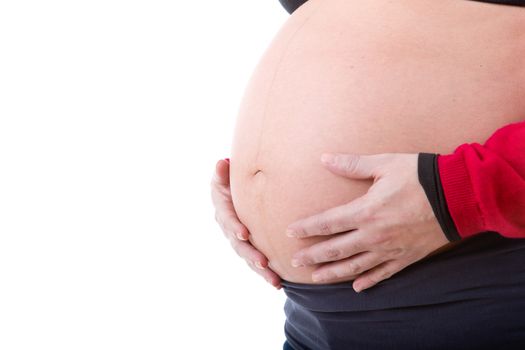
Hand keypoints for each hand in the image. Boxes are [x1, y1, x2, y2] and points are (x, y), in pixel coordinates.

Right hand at [211, 158, 280, 288]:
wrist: (238, 193)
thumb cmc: (231, 181)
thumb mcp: (224, 176)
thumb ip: (223, 172)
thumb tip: (222, 163)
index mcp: (223, 210)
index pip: (227, 219)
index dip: (234, 227)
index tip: (244, 233)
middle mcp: (229, 228)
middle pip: (238, 245)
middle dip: (250, 254)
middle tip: (263, 261)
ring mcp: (239, 241)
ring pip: (248, 258)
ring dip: (260, 270)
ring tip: (274, 280)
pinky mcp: (250, 248)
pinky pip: (256, 262)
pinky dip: (266, 273)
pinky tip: (278, 283)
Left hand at [285, 153, 448, 291]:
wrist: (458, 195)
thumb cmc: (420, 176)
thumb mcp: (384, 164)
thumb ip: (352, 164)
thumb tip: (324, 158)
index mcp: (365, 211)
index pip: (327, 223)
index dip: (307, 227)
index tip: (290, 231)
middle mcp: (374, 235)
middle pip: (335, 249)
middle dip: (313, 256)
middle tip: (294, 262)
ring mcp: (390, 249)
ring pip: (355, 266)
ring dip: (333, 273)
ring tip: (316, 278)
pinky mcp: (407, 257)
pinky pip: (384, 273)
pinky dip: (370, 281)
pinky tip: (358, 288)